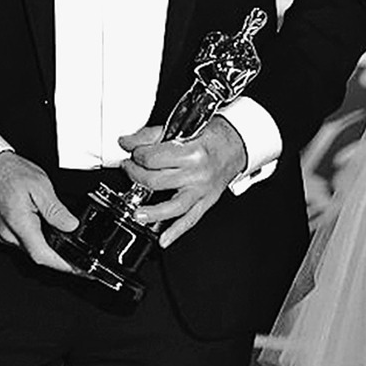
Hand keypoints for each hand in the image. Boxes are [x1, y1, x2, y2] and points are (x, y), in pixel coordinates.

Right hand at [0, 151, 80, 272]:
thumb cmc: (8, 172)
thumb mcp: (40, 185)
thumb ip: (56, 209)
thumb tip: (71, 225)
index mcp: (19, 224)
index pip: (43, 255)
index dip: (62, 264)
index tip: (77, 267)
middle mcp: (8, 234)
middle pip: (37, 255)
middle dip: (57, 257)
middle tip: (76, 255)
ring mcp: (3, 233)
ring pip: (29, 249)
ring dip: (46, 247)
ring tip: (63, 241)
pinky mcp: (1, 230)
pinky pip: (22, 241)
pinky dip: (36, 239)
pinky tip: (45, 230)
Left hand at [118, 115, 247, 247]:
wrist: (236, 144)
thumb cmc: (213, 135)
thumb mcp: (183, 127)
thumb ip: (153, 135)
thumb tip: (129, 142)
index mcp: (191, 152)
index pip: (153, 158)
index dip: (136, 154)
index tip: (132, 151)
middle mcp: (197, 173)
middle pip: (157, 181)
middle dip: (136, 175)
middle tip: (130, 168)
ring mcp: (202, 190)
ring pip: (173, 207)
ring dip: (152, 212)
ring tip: (137, 213)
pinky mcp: (206, 202)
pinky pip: (190, 220)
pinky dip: (176, 231)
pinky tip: (164, 239)